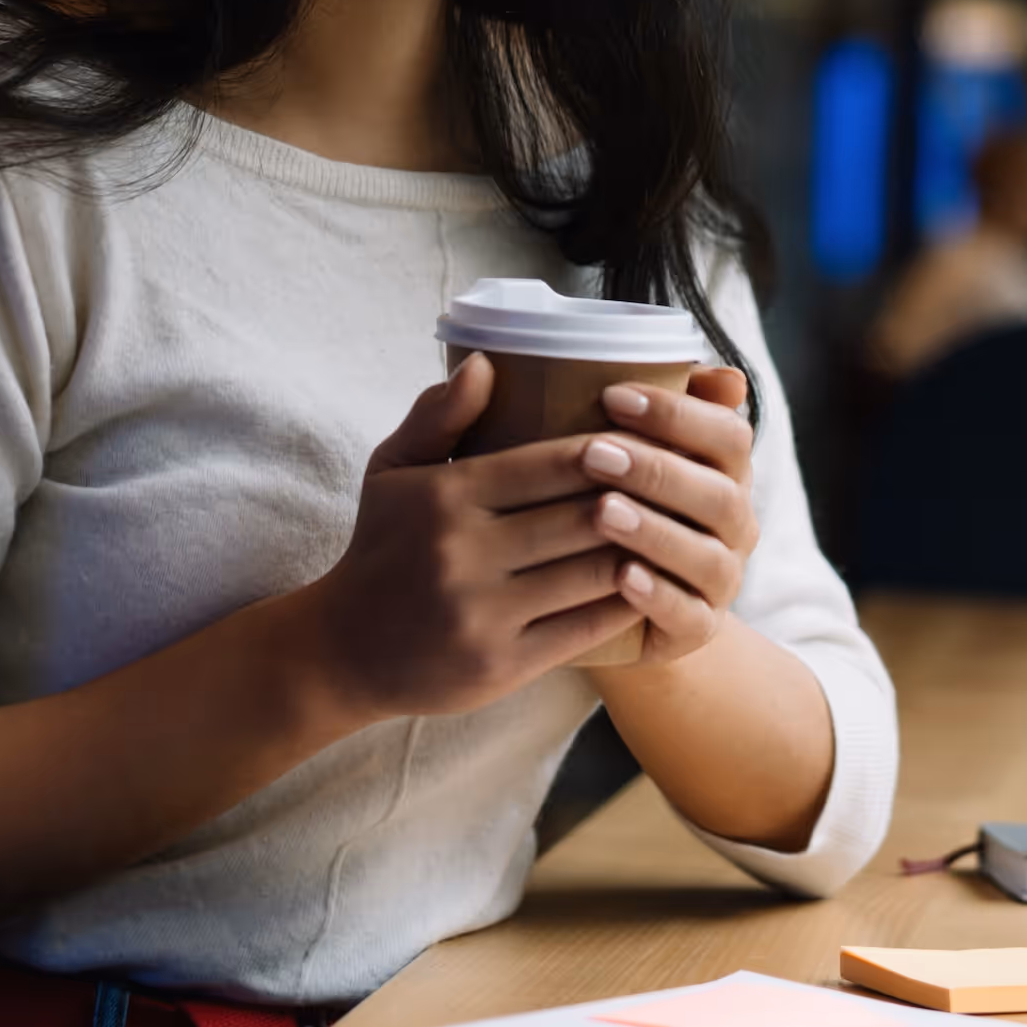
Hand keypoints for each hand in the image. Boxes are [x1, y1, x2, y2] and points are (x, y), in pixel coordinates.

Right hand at [301, 354, 643, 718]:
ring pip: (594, 572)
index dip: (614, 448)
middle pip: (585, 516)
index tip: (650, 437)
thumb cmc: (381, 547)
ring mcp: (484, 613)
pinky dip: (626, 603)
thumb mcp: (393, 471)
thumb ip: (439, 415)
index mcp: (446, 497)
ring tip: (678, 528)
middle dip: (641, 496)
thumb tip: (486, 361)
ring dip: (644, 549)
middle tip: (681, 481)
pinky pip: (586, 628)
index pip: (554, 462)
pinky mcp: (502, 664)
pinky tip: (651, 581)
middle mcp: (464, 554)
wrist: (344, 651)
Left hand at [583, 367, 757, 666]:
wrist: (604, 596)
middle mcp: (735, 523)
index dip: (678, 413)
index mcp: (726, 470)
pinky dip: (657, 595)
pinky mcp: (697, 629)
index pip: (728, 434)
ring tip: (602, 513)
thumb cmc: (608, 497)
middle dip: (657, 471)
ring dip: (655, 531)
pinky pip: (689, 615)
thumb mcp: (621, 447)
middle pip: (719, 494)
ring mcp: (721, 579)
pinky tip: (620, 577)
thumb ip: (654, 403)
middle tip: (594, 454)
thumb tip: (724, 376)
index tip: (610, 394)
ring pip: (706, 556)